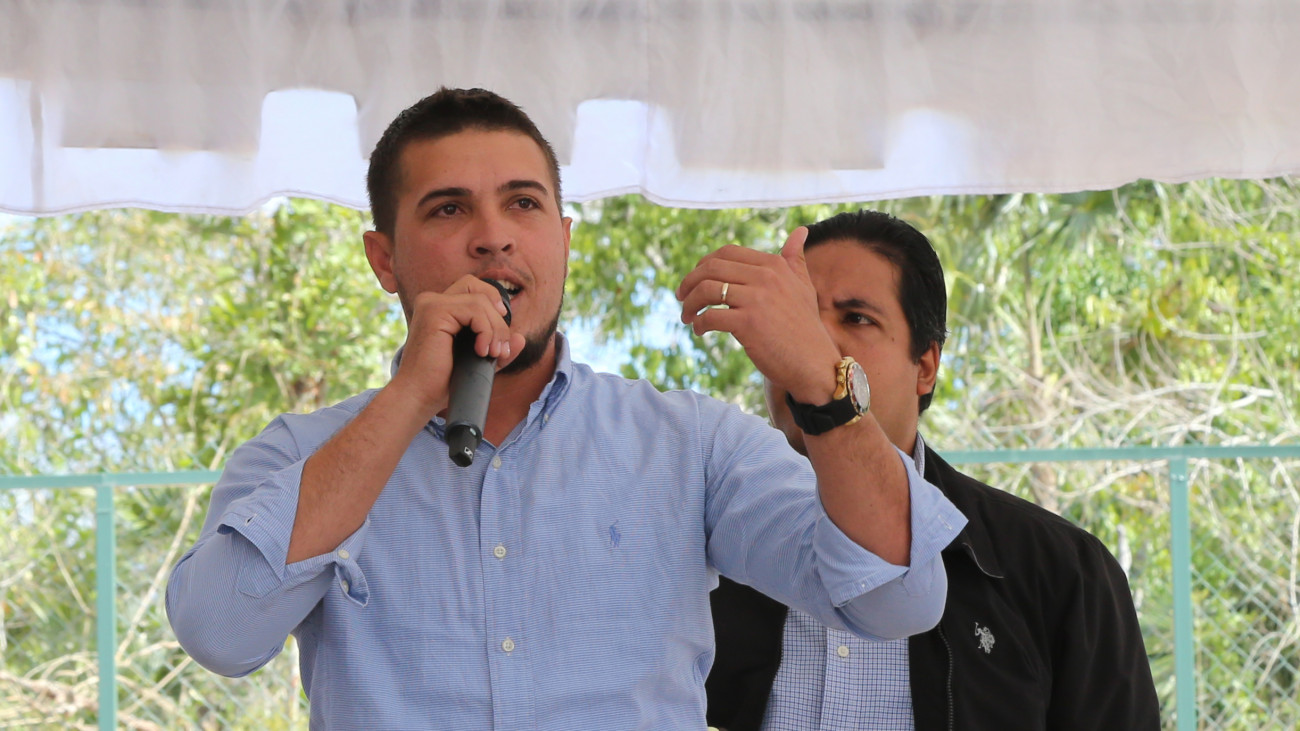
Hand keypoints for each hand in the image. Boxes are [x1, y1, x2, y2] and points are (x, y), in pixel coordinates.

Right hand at [390, 276, 524, 414]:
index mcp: (439, 308)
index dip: (492, 304)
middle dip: (497, 317)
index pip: (473, 288)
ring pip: (480, 301)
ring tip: (492, 353)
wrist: (419, 396)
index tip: (499, 336)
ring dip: (495, 329)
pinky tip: (481, 350)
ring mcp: (432, 304)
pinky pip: (475, 309)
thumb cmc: (442, 381)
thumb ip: (498, 347)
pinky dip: (486, 330)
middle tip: (500, 348)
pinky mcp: (434, 311)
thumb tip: (521, 338)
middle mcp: (432, 301)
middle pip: (478, 288)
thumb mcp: (478, 361)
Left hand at [676, 227, 840, 403]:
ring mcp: (757, 299)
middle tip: (682, 298)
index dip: (704, 264)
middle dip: (689, 282)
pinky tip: (700, 331)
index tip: (695, 280)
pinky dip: (699, 324)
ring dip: (690, 304)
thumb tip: (801, 230)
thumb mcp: (803, 286)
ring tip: (688, 317)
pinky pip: (710, 317)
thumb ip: (795, 259)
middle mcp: (765, 276)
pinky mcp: (748, 323)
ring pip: (706, 290)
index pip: (727, 253)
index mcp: (774, 265)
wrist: (814, 363)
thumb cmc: (805, 327)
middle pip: (711, 268)